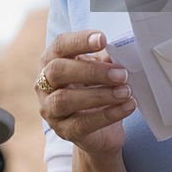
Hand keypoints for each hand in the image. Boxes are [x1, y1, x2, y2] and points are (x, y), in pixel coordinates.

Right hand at [37, 29, 136, 154]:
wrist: (101, 132)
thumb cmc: (97, 92)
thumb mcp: (101, 72)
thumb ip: (106, 61)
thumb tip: (121, 51)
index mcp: (52, 61)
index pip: (60, 45)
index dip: (80, 41)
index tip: (103, 39)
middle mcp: (44, 84)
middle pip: (58, 71)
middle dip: (92, 71)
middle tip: (121, 73)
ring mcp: (50, 109)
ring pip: (65, 99)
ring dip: (100, 94)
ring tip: (126, 92)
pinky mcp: (64, 131)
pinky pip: (82, 123)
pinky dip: (107, 114)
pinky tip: (127, 107)